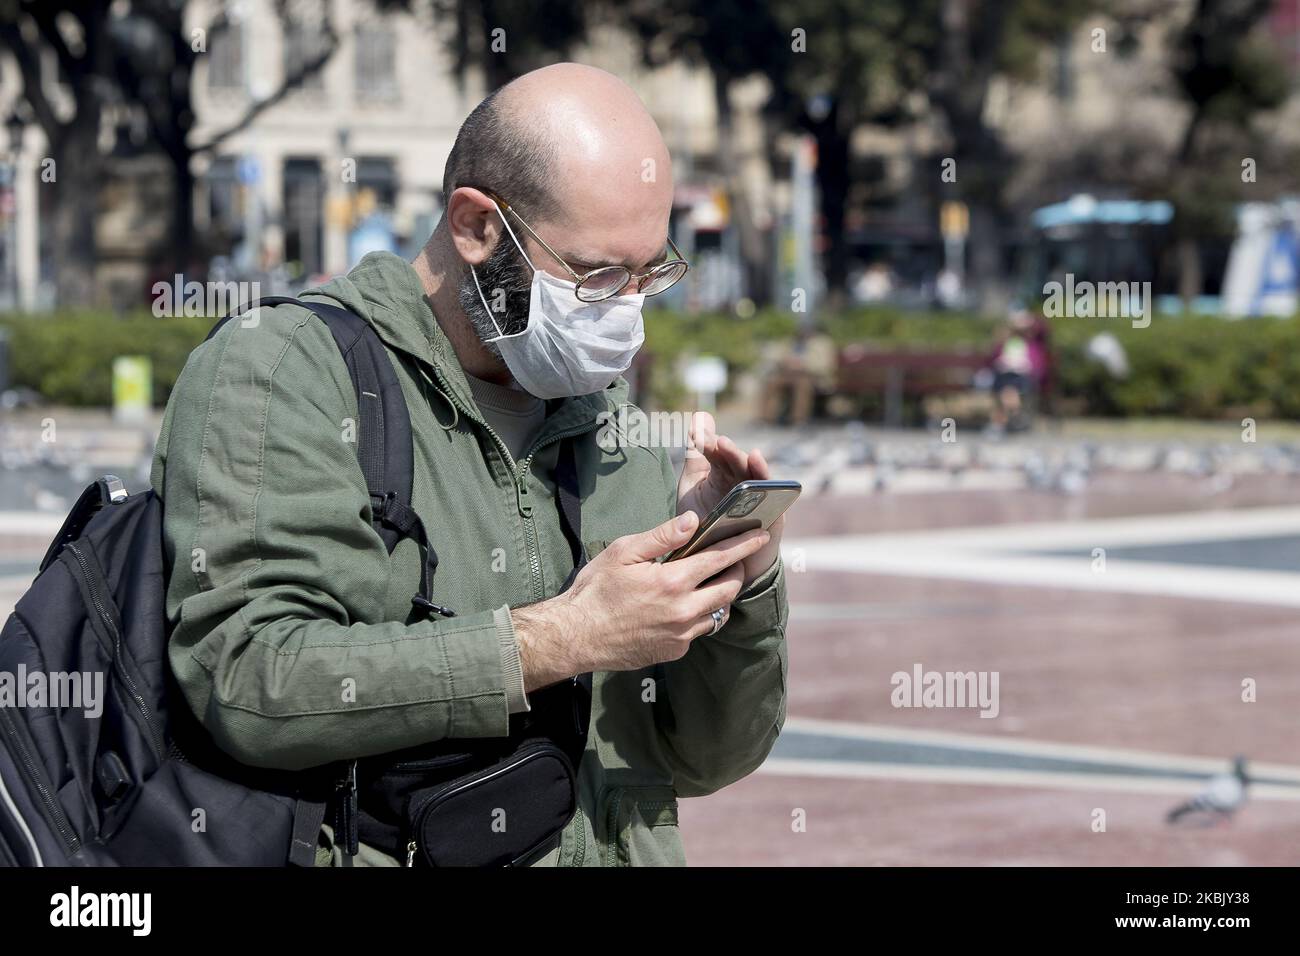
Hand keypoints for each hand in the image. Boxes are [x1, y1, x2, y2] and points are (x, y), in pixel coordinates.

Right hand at [513, 512, 769, 690]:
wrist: (575, 636)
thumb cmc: (595, 590)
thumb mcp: (624, 552)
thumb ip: (662, 536)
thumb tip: (692, 520)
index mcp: (673, 582)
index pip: (720, 559)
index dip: (743, 545)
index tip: (761, 536)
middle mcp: (684, 611)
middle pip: (729, 589)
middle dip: (737, 571)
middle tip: (734, 560)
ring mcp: (681, 635)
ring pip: (718, 613)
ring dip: (721, 596)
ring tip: (713, 583)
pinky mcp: (674, 651)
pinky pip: (698, 631)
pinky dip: (699, 616)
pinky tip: (685, 607)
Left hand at [676, 411, 782, 586]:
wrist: (720, 565)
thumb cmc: (709, 522)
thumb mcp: (694, 487)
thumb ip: (696, 454)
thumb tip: (699, 414)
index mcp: (724, 474)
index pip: (718, 455)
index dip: (709, 445)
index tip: (698, 438)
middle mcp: (744, 483)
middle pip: (739, 463)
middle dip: (730, 452)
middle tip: (719, 443)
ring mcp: (760, 499)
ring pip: (758, 479)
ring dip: (753, 467)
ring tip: (747, 456)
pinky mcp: (773, 518)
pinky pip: (774, 503)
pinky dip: (770, 492)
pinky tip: (766, 484)